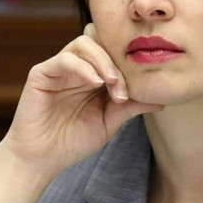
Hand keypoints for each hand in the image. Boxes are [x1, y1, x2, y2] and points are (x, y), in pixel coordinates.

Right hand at [2, 23, 162, 177]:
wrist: (41, 160)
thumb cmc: (72, 141)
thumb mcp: (109, 122)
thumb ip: (130, 107)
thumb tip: (161, 101)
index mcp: (92, 75)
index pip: (113, 52)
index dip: (128, 63)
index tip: (140, 87)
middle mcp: (76, 67)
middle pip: (101, 42)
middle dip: (117, 61)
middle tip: (124, 87)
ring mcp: (59, 68)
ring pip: (84, 43)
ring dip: (103, 61)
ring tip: (112, 84)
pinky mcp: (41, 73)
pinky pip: (65, 58)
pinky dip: (84, 67)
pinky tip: (95, 83)